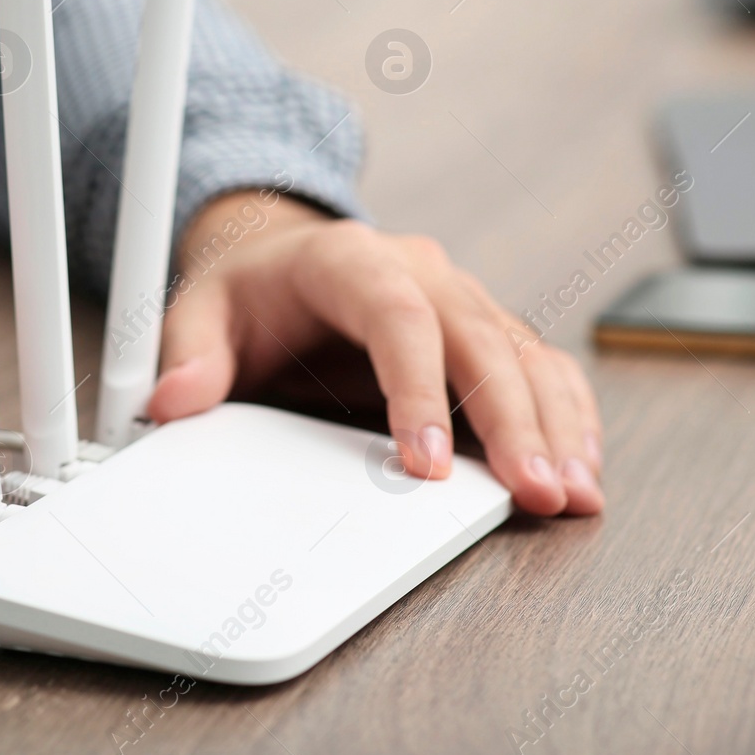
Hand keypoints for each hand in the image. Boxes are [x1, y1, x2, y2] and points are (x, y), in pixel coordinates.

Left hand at [147, 191, 603, 515]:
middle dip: (511, 419)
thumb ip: (188, 354)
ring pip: (524, 353)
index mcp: (349, 260)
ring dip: (554, 424)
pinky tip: (581, 466)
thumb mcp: (202, 311)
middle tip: (532, 490)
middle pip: (480, 337)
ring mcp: (461, 300)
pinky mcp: (485, 334)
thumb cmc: (251, 292)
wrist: (285, 261)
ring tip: (571, 493)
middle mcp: (420, 272)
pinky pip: (541, 366)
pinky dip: (568, 414)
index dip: (417, 389)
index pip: (396, 316)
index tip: (425, 463)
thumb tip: (172, 402)